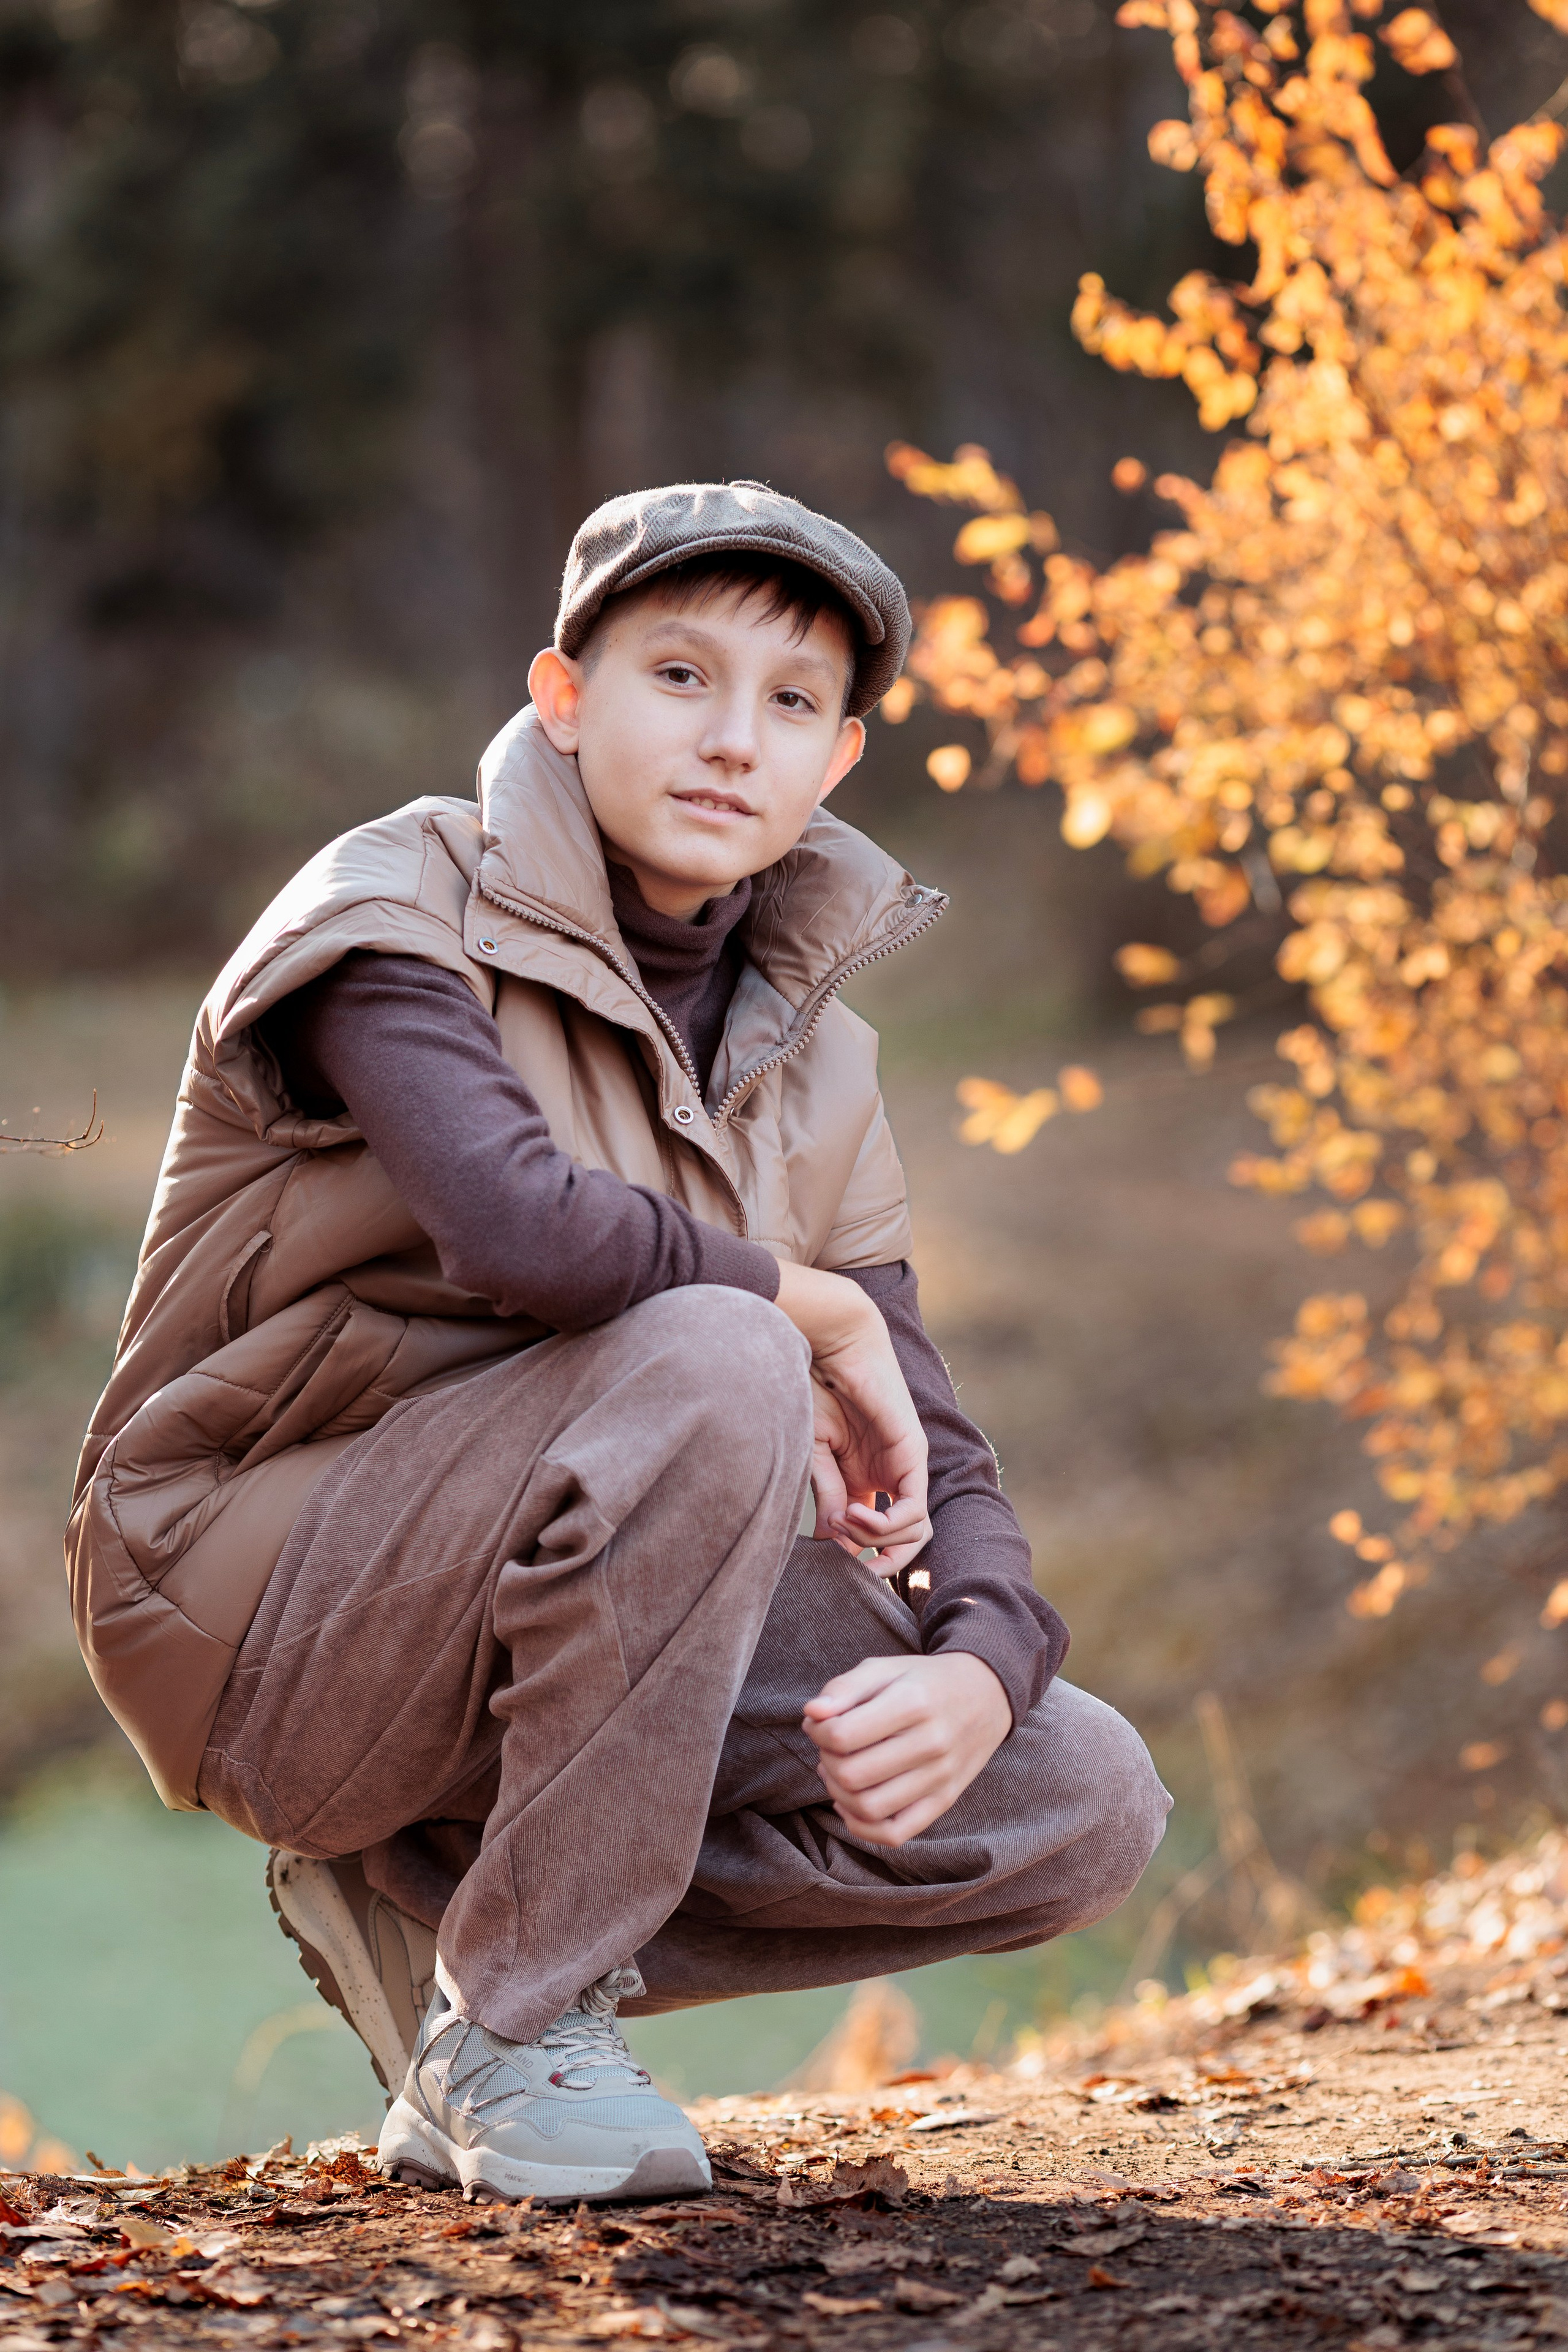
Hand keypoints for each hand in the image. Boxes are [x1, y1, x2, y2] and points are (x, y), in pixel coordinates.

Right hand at [773, 1263, 929, 1573]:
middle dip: (884, 1562)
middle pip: (907, 1540)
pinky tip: (855, 1514)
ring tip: (844, 1521)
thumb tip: (832, 1543)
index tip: (831, 1562)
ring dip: (878, 1539)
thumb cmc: (815, 1390)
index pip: (878, 1536)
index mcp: (865, 1480)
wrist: (830, 1346)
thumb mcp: (814, 1454)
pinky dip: (886, 1524)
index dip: (859, 1558)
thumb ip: (826, 1496)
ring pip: (916, 1531)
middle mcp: (890, 1477)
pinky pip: (914, 1507)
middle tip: (852, 1563)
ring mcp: (905, 1466)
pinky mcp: (912, 1453)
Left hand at [802, 1651, 1011, 1845]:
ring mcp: (940, 1777)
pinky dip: (863, 1827)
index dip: (818, 1732)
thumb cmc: (925, 1680)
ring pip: (869, 1808)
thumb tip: (812, 1713)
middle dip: (826, 1761)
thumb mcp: (886, 1668)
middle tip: (829, 1747)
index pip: (843, 1735)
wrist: (987, 1694)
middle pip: (852, 1775)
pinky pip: (896, 1833)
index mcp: (913, 1702)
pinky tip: (850, 1804)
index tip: (819, 1723)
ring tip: (838, 1772)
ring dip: (839, 1794)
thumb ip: (845, 1687)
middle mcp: (931, 1743)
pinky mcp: (944, 1800)